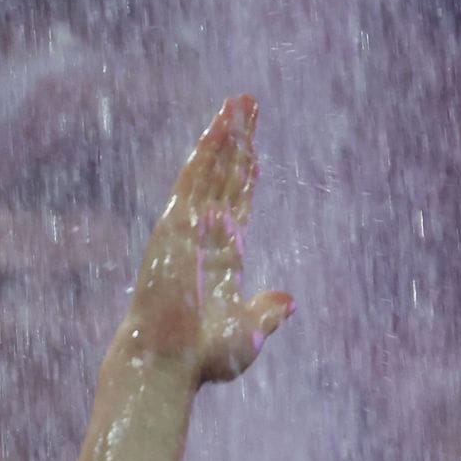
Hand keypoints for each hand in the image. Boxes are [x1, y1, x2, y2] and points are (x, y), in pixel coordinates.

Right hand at [124, 94, 293, 383]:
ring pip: (212, 169)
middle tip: (249, 105)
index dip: (246, 179)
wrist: (171, 359)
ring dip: (226, 133)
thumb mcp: (248, 332)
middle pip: (225, 177)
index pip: (237, 208)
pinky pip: (195, 177)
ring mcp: (190, 225)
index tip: (255, 155)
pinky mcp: (176, 222)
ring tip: (240, 101)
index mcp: (224, 259)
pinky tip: (221, 125)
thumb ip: (267, 312)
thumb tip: (289, 301)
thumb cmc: (204, 356)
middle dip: (238, 142)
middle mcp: (206, 235)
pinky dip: (208, 150)